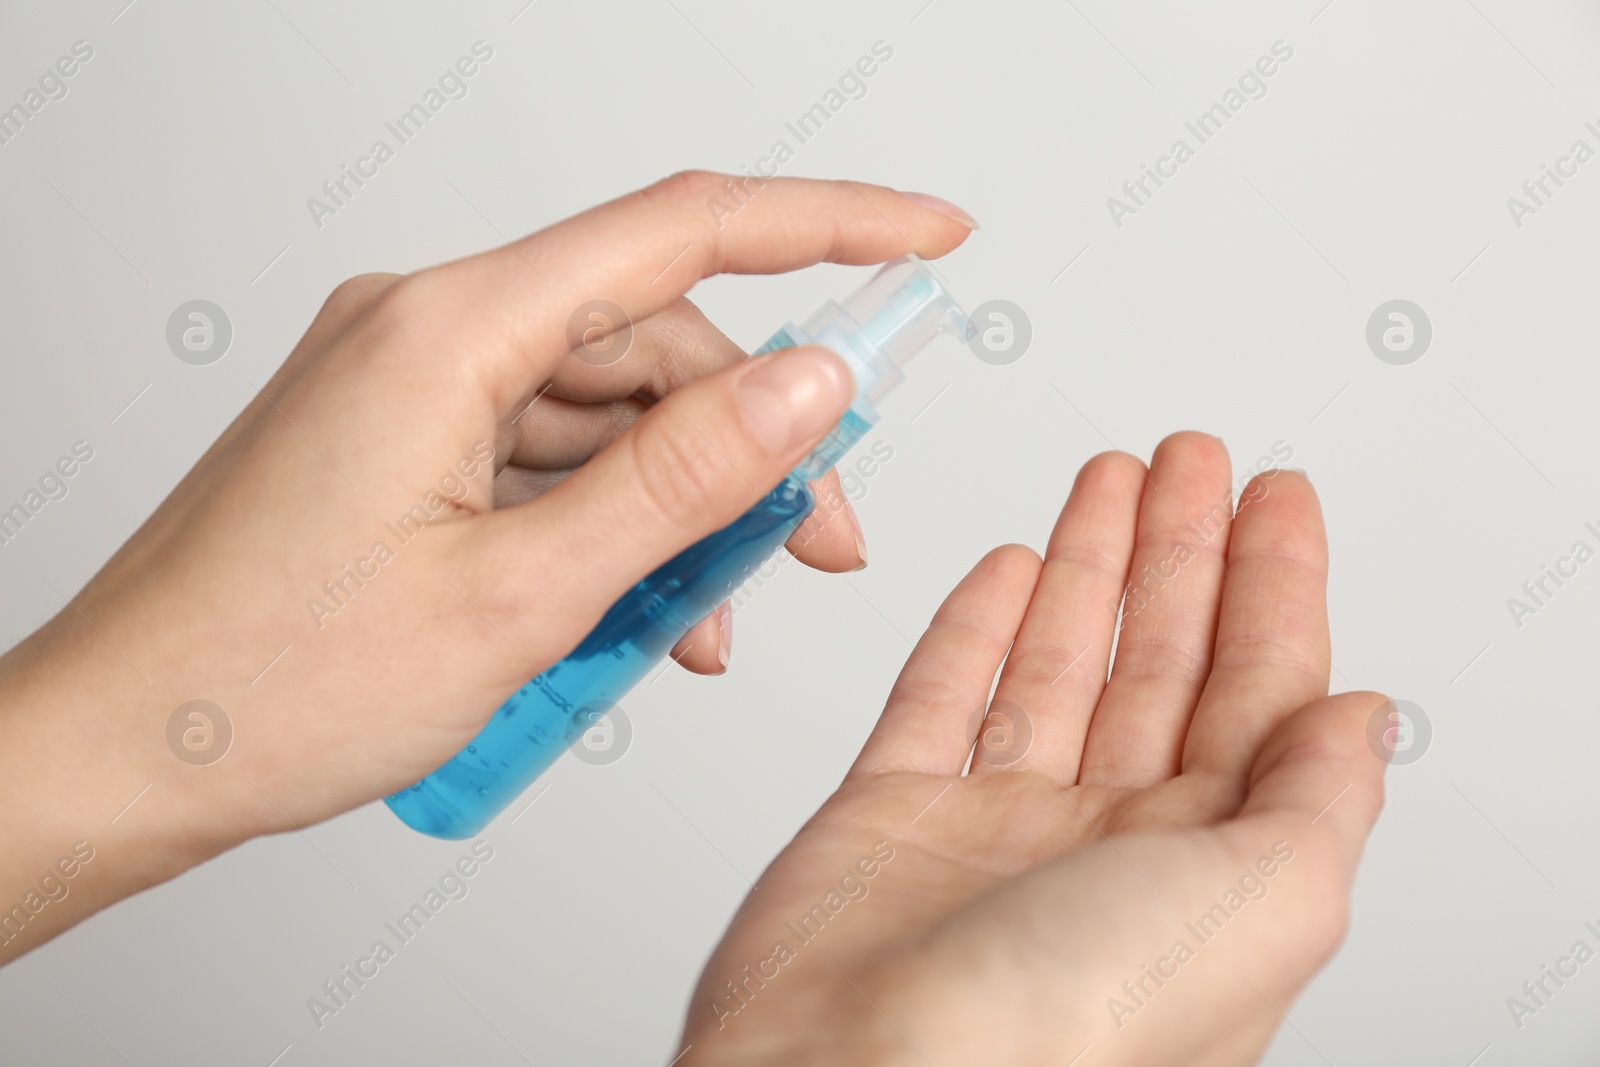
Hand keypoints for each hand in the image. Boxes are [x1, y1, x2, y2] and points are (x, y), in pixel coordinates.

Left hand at [0, 173, 975, 959]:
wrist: (118, 753)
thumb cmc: (266, 684)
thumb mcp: (517, 595)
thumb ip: (678, 480)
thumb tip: (810, 385)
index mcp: (445, 331)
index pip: (680, 232)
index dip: (825, 227)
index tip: (928, 237)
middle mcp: (426, 332)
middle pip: (651, 340)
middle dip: (753, 441)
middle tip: (821, 545)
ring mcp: (411, 388)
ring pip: (604, 411)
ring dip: (677, 506)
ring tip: (705, 620)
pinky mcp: (404, 444)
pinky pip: (546, 457)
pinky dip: (607, 526)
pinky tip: (635, 616)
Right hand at [680, 432, 1385, 1066]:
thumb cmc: (1060, 1034)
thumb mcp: (1261, 908)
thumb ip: (1319, 800)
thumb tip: (1361, 715)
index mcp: (1205, 872)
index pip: (1260, 695)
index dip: (1275, 586)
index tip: (1277, 496)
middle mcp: (1105, 845)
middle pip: (1162, 663)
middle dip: (1182, 552)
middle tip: (1192, 457)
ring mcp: (994, 827)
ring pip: (1057, 662)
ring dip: (1088, 564)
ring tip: (1109, 476)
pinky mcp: (889, 814)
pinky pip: (943, 695)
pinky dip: (975, 625)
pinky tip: (1009, 566)